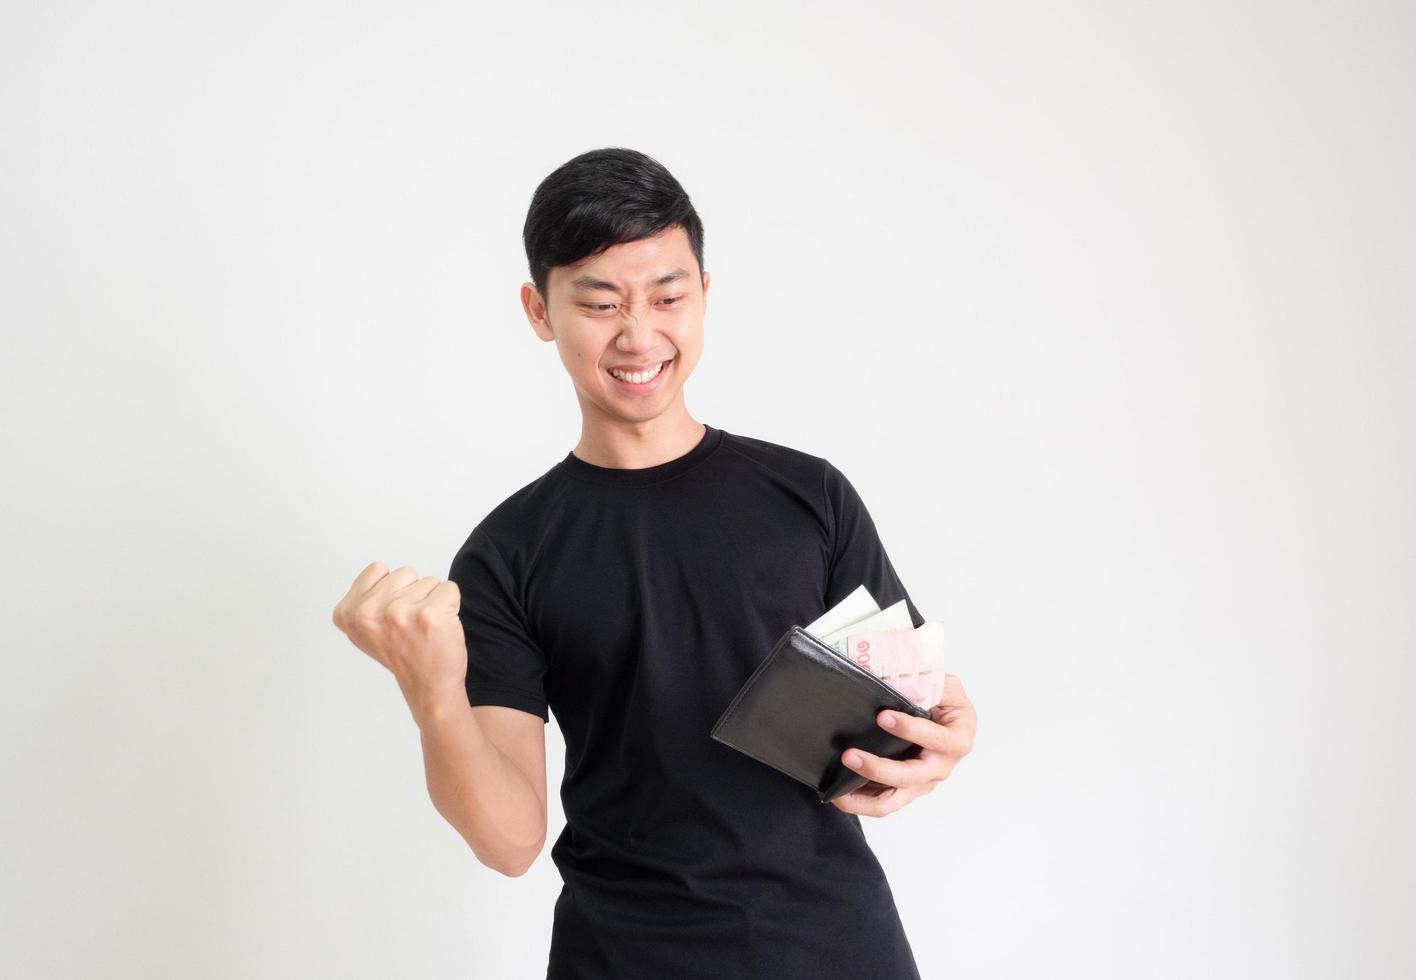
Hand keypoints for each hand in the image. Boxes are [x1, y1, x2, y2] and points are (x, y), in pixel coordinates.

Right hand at [331, 561, 467, 717]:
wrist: (429, 686)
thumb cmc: (403, 653)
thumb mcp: (365, 628)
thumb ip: (364, 599)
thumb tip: (378, 570)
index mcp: (348, 613)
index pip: (378, 569)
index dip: (391, 589)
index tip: (391, 617)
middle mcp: (369, 612)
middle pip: (405, 572)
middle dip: (412, 593)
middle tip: (411, 625)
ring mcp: (398, 613)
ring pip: (428, 581)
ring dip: (431, 601)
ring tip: (424, 628)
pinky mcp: (429, 614)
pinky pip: (449, 588)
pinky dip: (451, 604)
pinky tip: (440, 628)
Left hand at [831, 674, 975, 816]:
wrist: (945, 720)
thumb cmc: (944, 702)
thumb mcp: (946, 686)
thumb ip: (931, 682)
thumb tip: (896, 680)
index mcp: (956, 739)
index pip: (934, 738)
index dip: (909, 729)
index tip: (882, 717)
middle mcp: (941, 766)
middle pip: (909, 776)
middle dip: (878, 768)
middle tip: (849, 755)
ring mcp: (923, 782)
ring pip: (893, 799)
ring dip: (863, 794)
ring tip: (836, 789)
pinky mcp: (906, 790)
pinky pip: (882, 803)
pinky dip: (859, 802)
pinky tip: (838, 796)